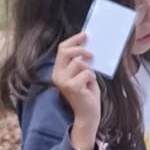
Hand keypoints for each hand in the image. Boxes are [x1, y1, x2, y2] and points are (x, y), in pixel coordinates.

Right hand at [51, 33, 99, 149]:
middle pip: (66, 51)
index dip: (73, 40)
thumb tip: (88, 45)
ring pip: (79, 62)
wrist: (88, 115)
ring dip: (89, 68)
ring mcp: (63, 81)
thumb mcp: (84, 74)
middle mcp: (57, 75)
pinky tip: (89, 86)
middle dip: (80, 48)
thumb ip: (81, 62)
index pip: (62, 49)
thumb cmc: (87, 95)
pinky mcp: (72, 86)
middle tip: (92, 53)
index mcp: (58, 71)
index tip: (84, 35)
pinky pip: (86, 72)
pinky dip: (92, 77)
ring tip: (90, 79)